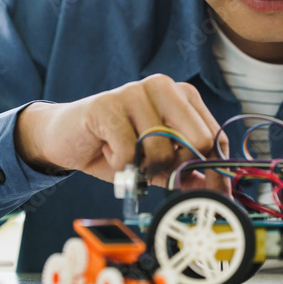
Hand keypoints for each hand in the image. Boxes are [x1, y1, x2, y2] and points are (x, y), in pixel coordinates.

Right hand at [14, 74, 229, 193]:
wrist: (65, 138)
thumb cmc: (115, 146)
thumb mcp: (157, 163)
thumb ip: (186, 173)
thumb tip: (216, 191)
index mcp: (183, 96)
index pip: (215, 136)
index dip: (217, 171)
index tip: (215, 196)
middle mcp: (164, 87)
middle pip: (198, 140)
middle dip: (178, 169)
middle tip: (155, 172)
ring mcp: (135, 91)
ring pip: (162, 150)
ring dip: (142, 167)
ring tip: (126, 158)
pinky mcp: (108, 104)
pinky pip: (129, 151)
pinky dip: (120, 165)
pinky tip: (109, 152)